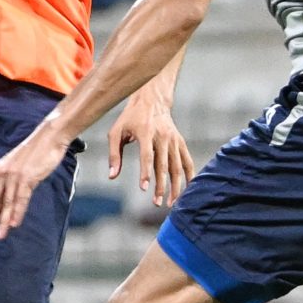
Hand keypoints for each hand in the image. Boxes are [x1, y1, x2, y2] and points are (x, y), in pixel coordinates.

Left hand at [0, 123, 71, 240]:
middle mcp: (3, 173)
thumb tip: (8, 195)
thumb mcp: (17, 164)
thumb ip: (10, 178)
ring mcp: (15, 176)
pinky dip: (18, 212)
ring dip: (2, 222)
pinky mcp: (28, 178)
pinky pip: (21, 198)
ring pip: (6, 203)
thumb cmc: (35, 150)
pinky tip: (14, 224)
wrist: (49, 136)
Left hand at [107, 89, 195, 207]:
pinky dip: (189, 176)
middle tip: (156, 203)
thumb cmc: (131, 118)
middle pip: (164, 165)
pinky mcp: (180, 142)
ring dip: (175, 186)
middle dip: (161, 186)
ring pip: (177, 167)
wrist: (152, 100)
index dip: (146, 173)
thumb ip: (113, 154)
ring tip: (170, 203)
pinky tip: (187, 191)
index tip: (144, 188)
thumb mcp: (116, 132)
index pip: (147, 156)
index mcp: (146, 132)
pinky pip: (187, 162)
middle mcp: (163, 136)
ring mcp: (174, 140)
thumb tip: (112, 176)